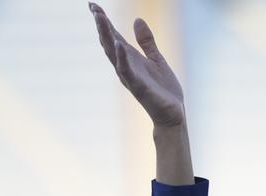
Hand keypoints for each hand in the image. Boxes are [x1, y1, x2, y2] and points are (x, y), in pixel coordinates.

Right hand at [89, 2, 185, 127]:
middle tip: (93, 7)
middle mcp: (126, 66)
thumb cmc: (164, 90)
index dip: (104, 21)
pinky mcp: (138, 87)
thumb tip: (137, 19)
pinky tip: (119, 44)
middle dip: (101, 25)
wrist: (173, 114)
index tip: (93, 5)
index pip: (113, 36)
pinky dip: (122, 57)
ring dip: (106, 36)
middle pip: (109, 42)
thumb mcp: (156, 60)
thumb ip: (146, 42)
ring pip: (113, 54)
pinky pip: (127, 71)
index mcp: (130, 59)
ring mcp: (130, 76)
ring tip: (100, 17)